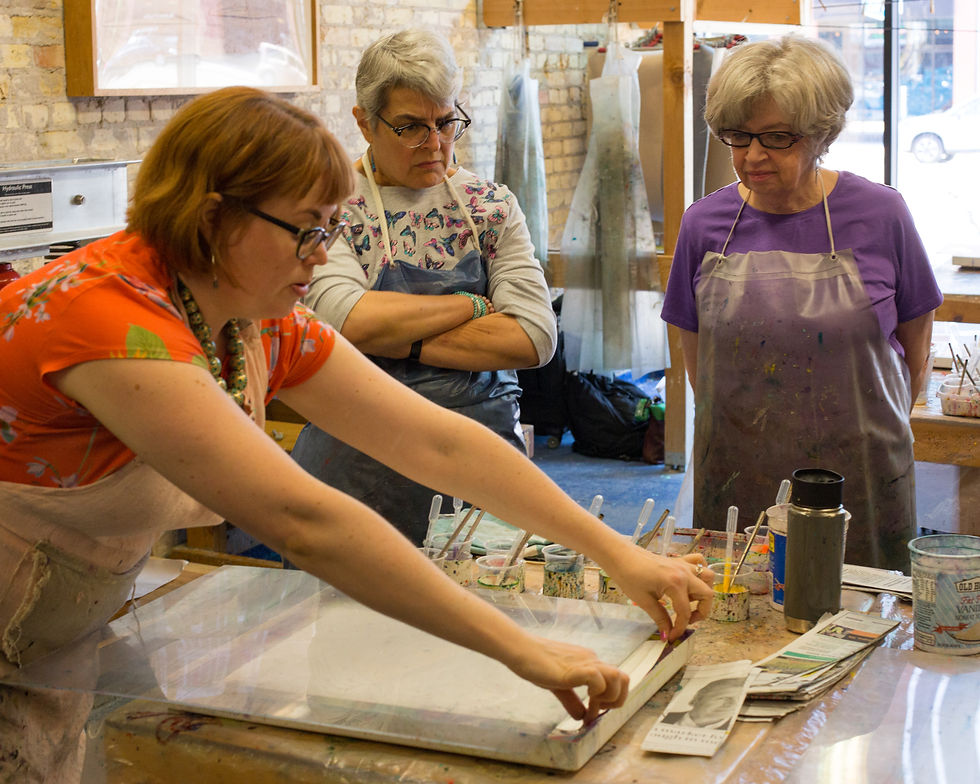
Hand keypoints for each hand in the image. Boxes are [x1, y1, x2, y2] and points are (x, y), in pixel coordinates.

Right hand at [505, 635, 629, 723]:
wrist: (521, 650)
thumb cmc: (536, 664)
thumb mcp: (558, 686)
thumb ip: (571, 700)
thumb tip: (581, 716)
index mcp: (589, 662)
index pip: (616, 679)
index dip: (611, 699)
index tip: (592, 711)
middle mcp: (592, 660)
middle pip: (624, 678)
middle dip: (617, 700)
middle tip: (597, 709)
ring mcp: (585, 662)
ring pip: (618, 677)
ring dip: (609, 697)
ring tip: (591, 705)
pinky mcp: (575, 668)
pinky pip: (598, 679)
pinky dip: (596, 694)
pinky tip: (584, 700)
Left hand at [603, 547, 713, 639]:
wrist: (619, 556)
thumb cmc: (628, 576)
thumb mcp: (644, 601)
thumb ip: (660, 618)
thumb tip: (668, 634)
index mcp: (675, 584)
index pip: (685, 612)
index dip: (680, 628)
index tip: (672, 637)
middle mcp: (684, 573)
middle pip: (707, 595)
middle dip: (701, 612)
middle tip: (686, 620)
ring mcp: (683, 565)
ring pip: (707, 577)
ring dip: (703, 592)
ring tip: (688, 600)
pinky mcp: (678, 560)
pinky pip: (699, 562)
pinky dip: (700, 572)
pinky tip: (690, 582)